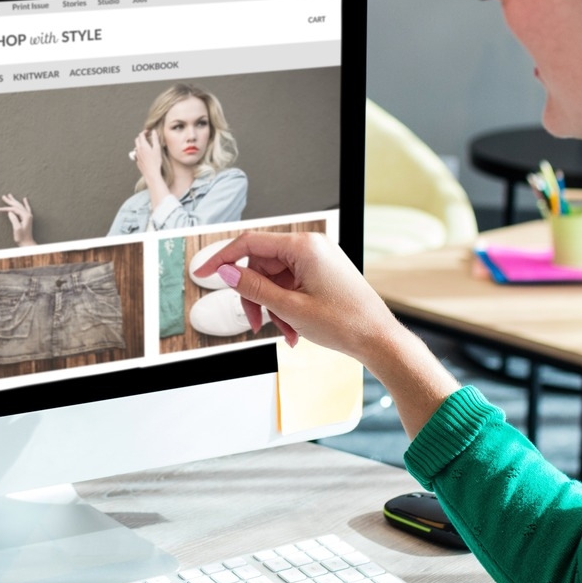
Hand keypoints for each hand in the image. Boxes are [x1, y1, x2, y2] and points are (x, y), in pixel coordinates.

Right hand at [0, 194, 36, 245]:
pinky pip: (26, 208)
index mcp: (26, 216)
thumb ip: (14, 219)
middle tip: (3, 196)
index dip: (6, 208)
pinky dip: (25, 203)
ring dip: (15, 201)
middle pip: (18, 205)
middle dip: (10, 201)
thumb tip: (10, 212)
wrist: (27, 243)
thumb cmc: (21, 237)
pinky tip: (25, 199)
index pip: (14, 209)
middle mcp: (28, 215)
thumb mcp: (16, 229)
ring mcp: (28, 216)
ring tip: (10, 195)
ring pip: (21, 206)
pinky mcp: (27, 218)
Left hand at [131, 130, 163, 185]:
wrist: (151, 173)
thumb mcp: (157, 149)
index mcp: (143, 146)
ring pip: (136, 147)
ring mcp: (137, 156)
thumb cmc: (155, 161)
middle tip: (147, 137)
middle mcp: (138, 150)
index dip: (144, 132)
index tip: (148, 132)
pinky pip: (137, 154)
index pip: (141, 135)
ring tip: (146, 145)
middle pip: (137, 140)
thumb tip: (153, 131)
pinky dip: (140, 151)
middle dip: (141, 137)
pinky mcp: (137, 161)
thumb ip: (155, 139)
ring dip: (140, 144)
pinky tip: (145, 154)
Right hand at [194, 231, 399, 362]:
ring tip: (287, 334)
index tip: (202, 273)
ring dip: (273, 308)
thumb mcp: (290, 308)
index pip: (250, 243)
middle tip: (256, 324)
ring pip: (275, 279)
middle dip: (256, 297)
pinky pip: (291, 285)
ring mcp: (318, 259)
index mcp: (304, 246)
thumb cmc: (346, 323)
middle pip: (261, 265)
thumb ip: (254, 287)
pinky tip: (294, 331)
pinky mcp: (322, 273)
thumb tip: (226, 272)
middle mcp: (311, 246)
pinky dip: (287, 307)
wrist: (379, 339)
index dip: (222, 258)